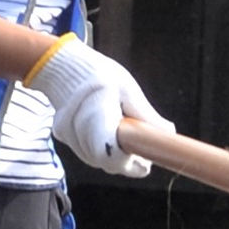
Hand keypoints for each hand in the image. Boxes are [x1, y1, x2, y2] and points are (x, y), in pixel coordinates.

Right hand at [25, 37, 156, 177]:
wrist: (60, 65)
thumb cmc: (98, 74)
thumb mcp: (127, 89)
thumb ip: (145, 114)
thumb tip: (168, 132)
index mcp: (96, 113)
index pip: (110, 153)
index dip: (128, 164)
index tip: (145, 164)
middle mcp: (77, 127)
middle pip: (104, 161)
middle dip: (125, 163)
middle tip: (142, 155)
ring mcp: (67, 133)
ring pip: (94, 159)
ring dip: (113, 157)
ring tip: (126, 140)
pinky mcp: (62, 134)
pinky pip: (85, 151)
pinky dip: (99, 150)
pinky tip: (108, 135)